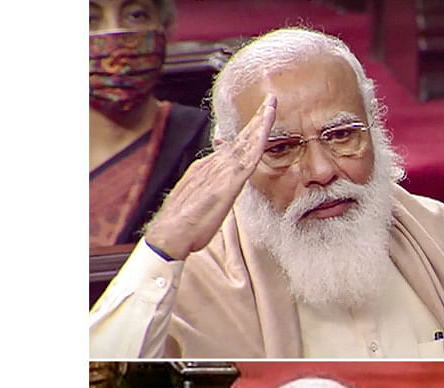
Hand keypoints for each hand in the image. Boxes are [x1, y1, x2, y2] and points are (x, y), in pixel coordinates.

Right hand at [143, 94, 277, 260]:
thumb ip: (209, 184)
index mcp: (210, 168)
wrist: (171, 232)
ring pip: (246, 142)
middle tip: (271, 100)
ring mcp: (222, 172)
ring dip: (260, 123)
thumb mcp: (200, 197)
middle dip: (257, 118)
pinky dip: (257, 143)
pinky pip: (247, 159)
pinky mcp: (228, 183)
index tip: (260, 116)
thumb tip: (216, 179)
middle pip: (241, 137)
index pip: (234, 145)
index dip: (248, 130)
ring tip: (271, 105)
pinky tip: (266, 131)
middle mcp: (216, 164)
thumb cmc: (185, 221)